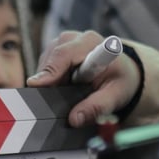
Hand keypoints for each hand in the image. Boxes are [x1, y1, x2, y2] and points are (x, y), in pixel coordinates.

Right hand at [28, 31, 158, 125]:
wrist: (122, 70)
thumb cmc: (120, 79)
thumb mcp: (116, 95)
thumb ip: (97, 107)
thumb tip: (74, 119)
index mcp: (91, 43)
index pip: (65, 55)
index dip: (50, 70)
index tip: (36, 84)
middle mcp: (73, 39)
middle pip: (50, 61)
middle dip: (49, 83)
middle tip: (53, 103)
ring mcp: (61, 44)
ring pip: (44, 65)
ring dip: (51, 83)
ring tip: (69, 93)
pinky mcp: (53, 52)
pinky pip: (44, 68)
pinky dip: (50, 81)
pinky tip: (65, 87)